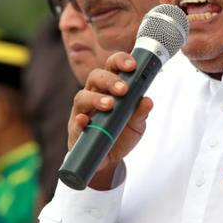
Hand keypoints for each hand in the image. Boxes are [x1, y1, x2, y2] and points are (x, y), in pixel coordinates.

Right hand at [68, 51, 152, 189]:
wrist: (109, 160)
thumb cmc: (121, 134)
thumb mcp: (137, 125)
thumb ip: (141, 112)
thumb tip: (148, 101)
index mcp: (109, 88)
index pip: (112, 67)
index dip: (120, 61)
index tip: (132, 65)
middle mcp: (94, 95)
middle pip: (95, 77)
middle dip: (110, 80)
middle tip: (123, 89)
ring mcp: (82, 111)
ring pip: (82, 97)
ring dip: (96, 98)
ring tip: (110, 105)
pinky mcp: (76, 130)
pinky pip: (75, 122)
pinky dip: (80, 121)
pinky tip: (85, 121)